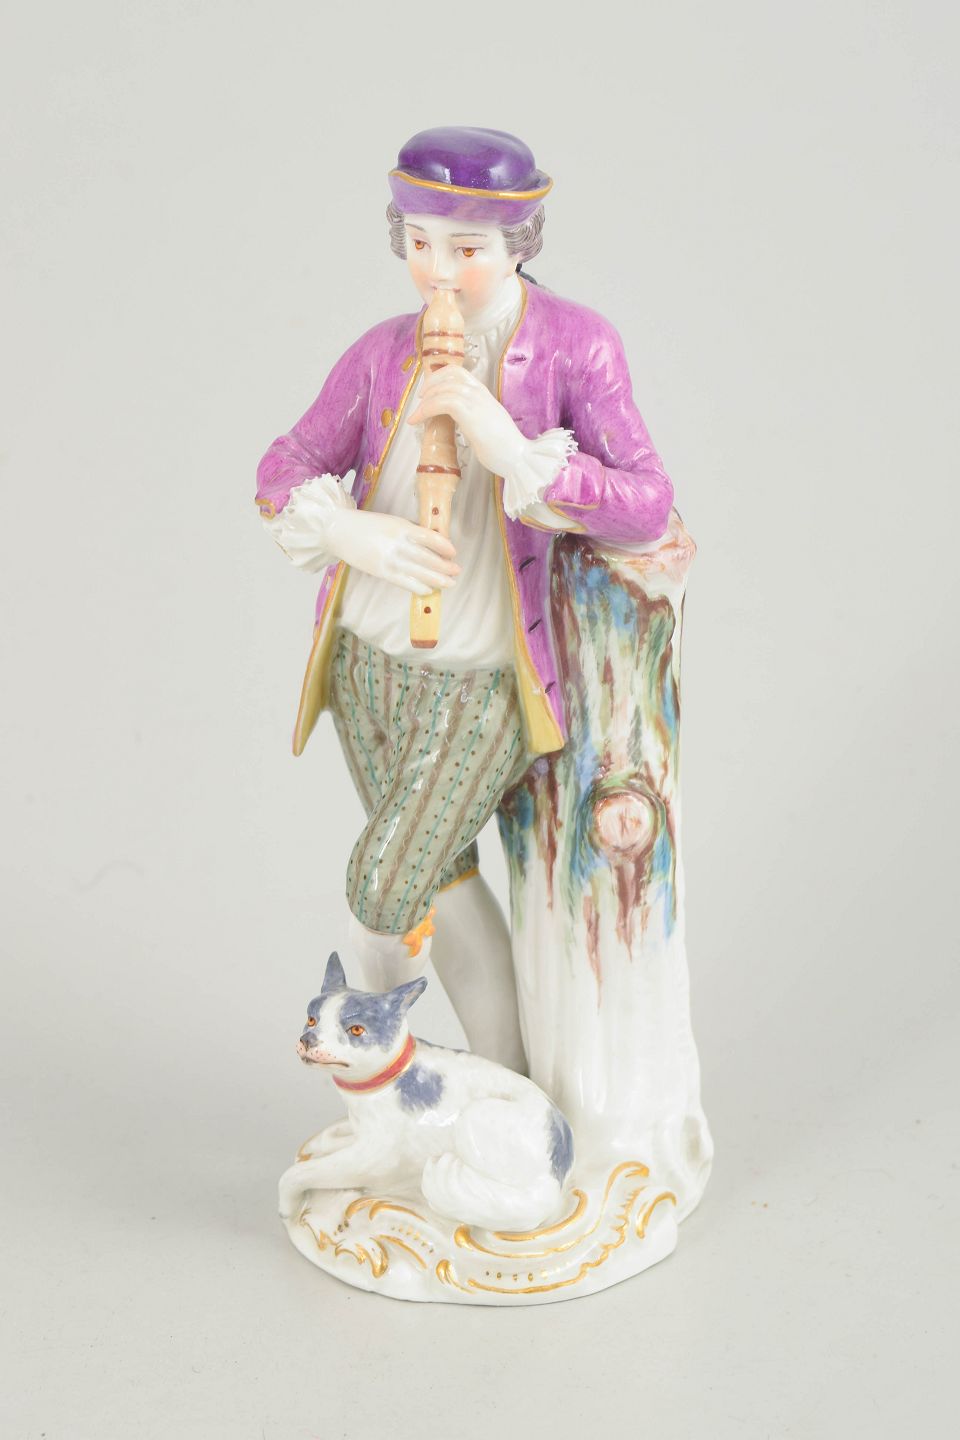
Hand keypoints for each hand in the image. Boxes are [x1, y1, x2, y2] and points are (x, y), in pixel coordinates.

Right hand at [325, 507, 459, 596]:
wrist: (339, 531)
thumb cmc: (369, 525)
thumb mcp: (393, 522)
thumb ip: (411, 531)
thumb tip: (434, 542)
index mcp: (401, 527)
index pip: (429, 537)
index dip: (444, 546)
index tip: (453, 552)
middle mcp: (397, 543)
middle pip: (427, 557)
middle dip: (444, 566)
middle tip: (456, 571)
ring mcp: (389, 559)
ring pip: (419, 572)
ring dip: (437, 579)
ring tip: (449, 583)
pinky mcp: (381, 571)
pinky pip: (404, 581)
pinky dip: (418, 586)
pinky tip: (429, 590)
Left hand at [407, 366, 524, 476]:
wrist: (518, 458)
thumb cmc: (503, 448)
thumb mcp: (486, 425)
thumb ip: (473, 416)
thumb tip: (457, 418)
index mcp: (484, 394)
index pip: (459, 372)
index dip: (440, 376)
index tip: (429, 390)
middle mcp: (480, 393)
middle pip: (450, 372)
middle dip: (430, 383)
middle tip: (420, 400)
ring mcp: (476, 401)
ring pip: (444, 387)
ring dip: (425, 400)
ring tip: (416, 415)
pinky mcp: (470, 414)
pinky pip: (442, 402)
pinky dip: (426, 409)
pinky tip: (418, 420)